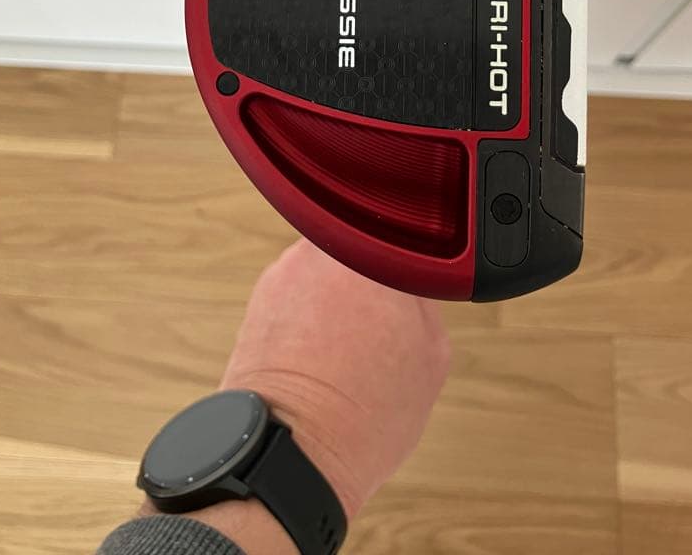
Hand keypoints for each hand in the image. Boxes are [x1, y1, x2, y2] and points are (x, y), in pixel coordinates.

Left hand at [219, 238, 450, 519]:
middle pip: (360, 248)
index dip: (410, 268)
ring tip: (348, 346)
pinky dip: (307, 314)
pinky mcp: (259, 296)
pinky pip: (296, 292)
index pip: (402, 240)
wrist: (294, 451)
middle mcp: (324, 252)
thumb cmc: (363, 414)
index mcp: (374, 257)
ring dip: (336, 296)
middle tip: (382, 322)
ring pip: (326, 270)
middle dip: (370, 280)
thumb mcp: (433, 357)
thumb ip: (426, 300)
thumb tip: (414, 282)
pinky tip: (321, 352)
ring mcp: (286, 271)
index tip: (411, 292)